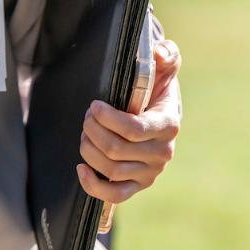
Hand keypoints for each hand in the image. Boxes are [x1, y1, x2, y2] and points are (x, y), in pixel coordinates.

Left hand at [77, 37, 181, 207]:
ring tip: (84, 132)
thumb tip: (159, 53)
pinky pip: (115, 195)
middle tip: (86, 116)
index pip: (134, 130)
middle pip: (116, 150)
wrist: (156, 111)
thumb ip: (165, 56)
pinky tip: (81, 168)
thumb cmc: (155, 87)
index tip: (94, 105)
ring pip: (111, 170)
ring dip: (89, 150)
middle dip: (93, 130)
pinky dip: (93, 186)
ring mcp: (150, 172)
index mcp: (168, 124)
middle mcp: (162, 153)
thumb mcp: (163, 67)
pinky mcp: (137, 185)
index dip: (108, 119)